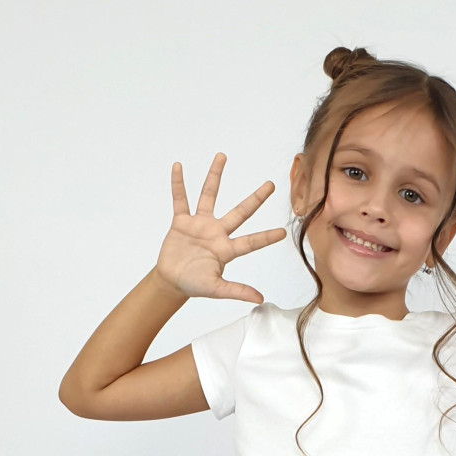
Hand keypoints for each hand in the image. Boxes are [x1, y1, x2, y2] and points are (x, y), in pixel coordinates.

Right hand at [155, 152, 286, 303]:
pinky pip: (180, 200)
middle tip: (271, 184)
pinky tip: (178, 167)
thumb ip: (237, 291)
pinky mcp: (182, 221)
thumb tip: (260, 299)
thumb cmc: (194, 285)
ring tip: (222, 156)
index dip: (265, 238)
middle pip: (240, 212)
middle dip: (256, 199)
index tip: (282, 232)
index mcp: (226, 249)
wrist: (172, 281)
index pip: (250, 242)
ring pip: (209, 196)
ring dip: (215, 176)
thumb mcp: (216, 289)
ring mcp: (199, 224)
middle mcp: (217, 232)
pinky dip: (178, 185)